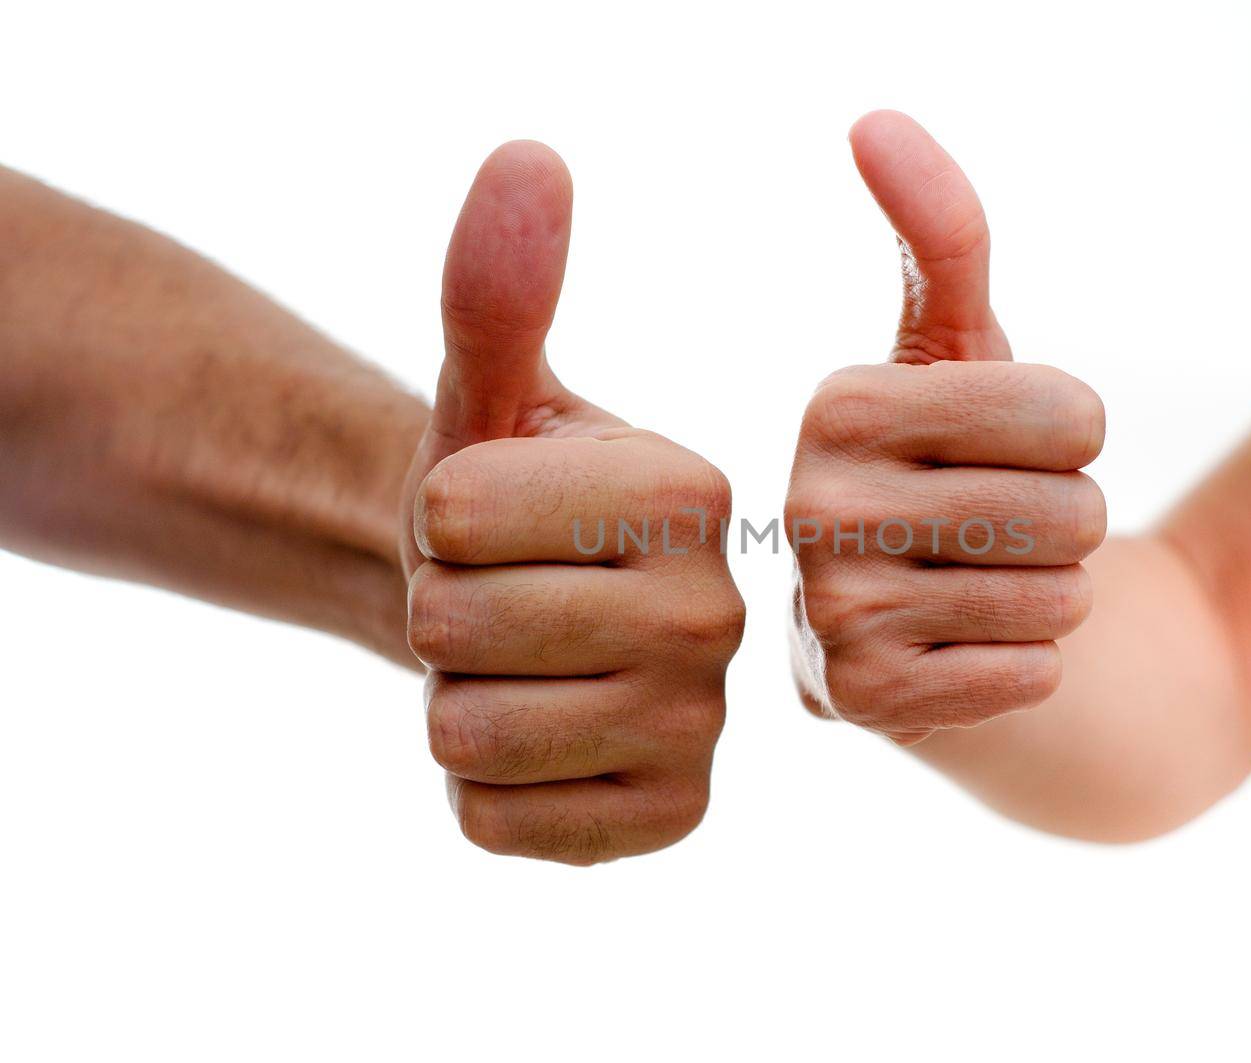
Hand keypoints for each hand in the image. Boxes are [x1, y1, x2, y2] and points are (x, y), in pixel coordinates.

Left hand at [399, 143, 744, 862]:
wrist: (528, 620)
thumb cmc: (504, 497)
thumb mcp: (490, 390)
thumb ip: (497, 287)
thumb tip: (528, 157)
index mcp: (691, 489)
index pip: (459, 514)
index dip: (436, 513)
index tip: (490, 511)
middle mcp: (720, 613)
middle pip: (457, 631)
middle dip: (435, 611)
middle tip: (493, 596)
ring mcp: (703, 731)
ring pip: (470, 737)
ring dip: (452, 702)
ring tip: (515, 669)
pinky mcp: (670, 820)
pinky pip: (497, 824)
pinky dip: (481, 790)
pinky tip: (536, 744)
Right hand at [784, 112, 1105, 743]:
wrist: (944, 640)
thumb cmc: (965, 482)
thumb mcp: (968, 358)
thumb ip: (943, 240)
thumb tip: (872, 120)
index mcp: (836, 407)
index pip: (1068, 413)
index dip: (1078, 437)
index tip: (1018, 453)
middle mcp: (808, 506)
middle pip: (1068, 509)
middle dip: (1069, 526)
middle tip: (1002, 537)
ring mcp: (828, 612)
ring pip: (1057, 594)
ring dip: (1053, 600)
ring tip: (983, 593)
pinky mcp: (858, 702)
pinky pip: (1031, 673)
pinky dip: (1027, 669)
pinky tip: (968, 658)